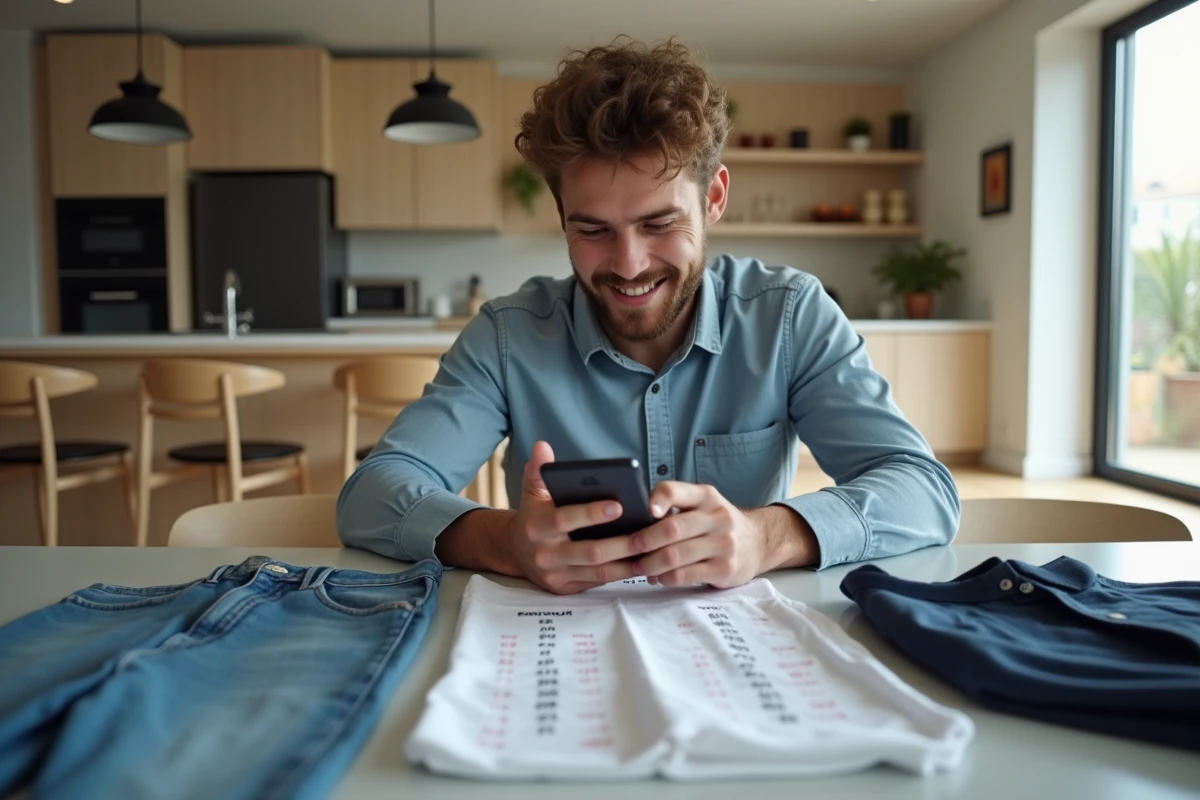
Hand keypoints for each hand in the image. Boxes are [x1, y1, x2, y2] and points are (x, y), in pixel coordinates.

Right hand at [507, 441, 641, 594]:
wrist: (515, 552)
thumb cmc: (533, 516)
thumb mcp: (531, 492)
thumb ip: (538, 470)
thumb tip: (542, 446)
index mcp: (536, 527)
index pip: (566, 520)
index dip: (592, 514)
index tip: (619, 505)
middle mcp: (546, 554)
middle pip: (590, 552)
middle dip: (621, 544)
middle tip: (649, 533)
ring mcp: (556, 575)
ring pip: (599, 572)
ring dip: (628, 563)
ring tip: (653, 550)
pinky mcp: (566, 589)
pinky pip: (598, 582)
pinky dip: (621, 574)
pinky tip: (641, 563)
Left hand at [632, 482, 815, 587]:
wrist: (758, 542)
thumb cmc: (717, 523)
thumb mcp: (703, 504)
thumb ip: (675, 506)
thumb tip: (633, 518)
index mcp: (706, 496)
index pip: (675, 491)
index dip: (656, 500)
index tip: (645, 511)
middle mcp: (717, 517)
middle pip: (672, 528)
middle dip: (644, 541)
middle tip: (629, 548)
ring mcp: (724, 544)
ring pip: (675, 556)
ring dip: (650, 564)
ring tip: (639, 567)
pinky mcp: (725, 569)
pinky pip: (685, 575)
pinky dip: (665, 578)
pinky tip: (658, 577)